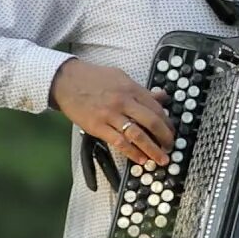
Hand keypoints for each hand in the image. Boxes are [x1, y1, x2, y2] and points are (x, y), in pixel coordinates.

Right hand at [50, 59, 174, 165]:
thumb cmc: (94, 78)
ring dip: (152, 150)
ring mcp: (110, 115)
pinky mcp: (98, 127)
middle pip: (152, 122)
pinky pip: (119, 143)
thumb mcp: (121, 77)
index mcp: (131, 89)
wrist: (67, 81)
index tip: (171, 131)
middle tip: (170, 147)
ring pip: (138, 135)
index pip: (156, 108)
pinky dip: (133, 153)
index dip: (167, 122)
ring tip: (161, 159)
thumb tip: (162, 96)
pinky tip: (141, 160)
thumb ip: (141, 89)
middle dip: (165, 137)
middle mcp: (123, 102)